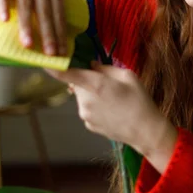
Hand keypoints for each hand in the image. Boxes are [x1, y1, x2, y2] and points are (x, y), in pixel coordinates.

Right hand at [0, 0, 66, 55]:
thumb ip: (49, 6)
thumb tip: (57, 39)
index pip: (58, 11)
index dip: (60, 32)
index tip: (62, 52)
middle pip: (44, 8)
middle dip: (48, 32)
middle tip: (49, 52)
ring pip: (25, 0)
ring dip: (27, 23)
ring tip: (27, 43)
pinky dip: (3, 5)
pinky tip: (4, 20)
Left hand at [47, 63, 177, 173]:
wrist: (145, 132)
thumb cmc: (140, 100)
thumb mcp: (127, 76)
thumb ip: (105, 68)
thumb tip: (91, 65)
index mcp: (95, 84)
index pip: (65, 74)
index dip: (53, 66)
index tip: (46, 60)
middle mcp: (85, 100)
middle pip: (76, 83)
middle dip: (86, 80)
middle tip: (107, 83)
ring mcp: (85, 114)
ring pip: (82, 96)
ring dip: (91, 94)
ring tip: (113, 100)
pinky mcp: (88, 124)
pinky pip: (87, 109)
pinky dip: (95, 106)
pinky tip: (112, 110)